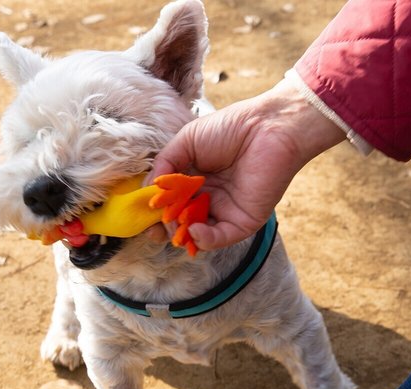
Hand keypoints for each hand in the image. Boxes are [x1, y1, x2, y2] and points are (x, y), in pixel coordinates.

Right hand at [148, 80, 345, 249]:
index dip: (155, 210)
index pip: (170, 202)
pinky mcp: (243, 221)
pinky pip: (219, 238)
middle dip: (164, 227)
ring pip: (197, 234)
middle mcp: (208, 198)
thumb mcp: (186, 142)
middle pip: (180, 222)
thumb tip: (147, 191)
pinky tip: (194, 229)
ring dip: (181, 233)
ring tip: (174, 223)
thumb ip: (164, 166)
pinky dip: (203, 239)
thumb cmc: (229, 128)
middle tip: (154, 227)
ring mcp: (225, 211)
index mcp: (194, 180)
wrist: (268, 127)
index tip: (142, 213)